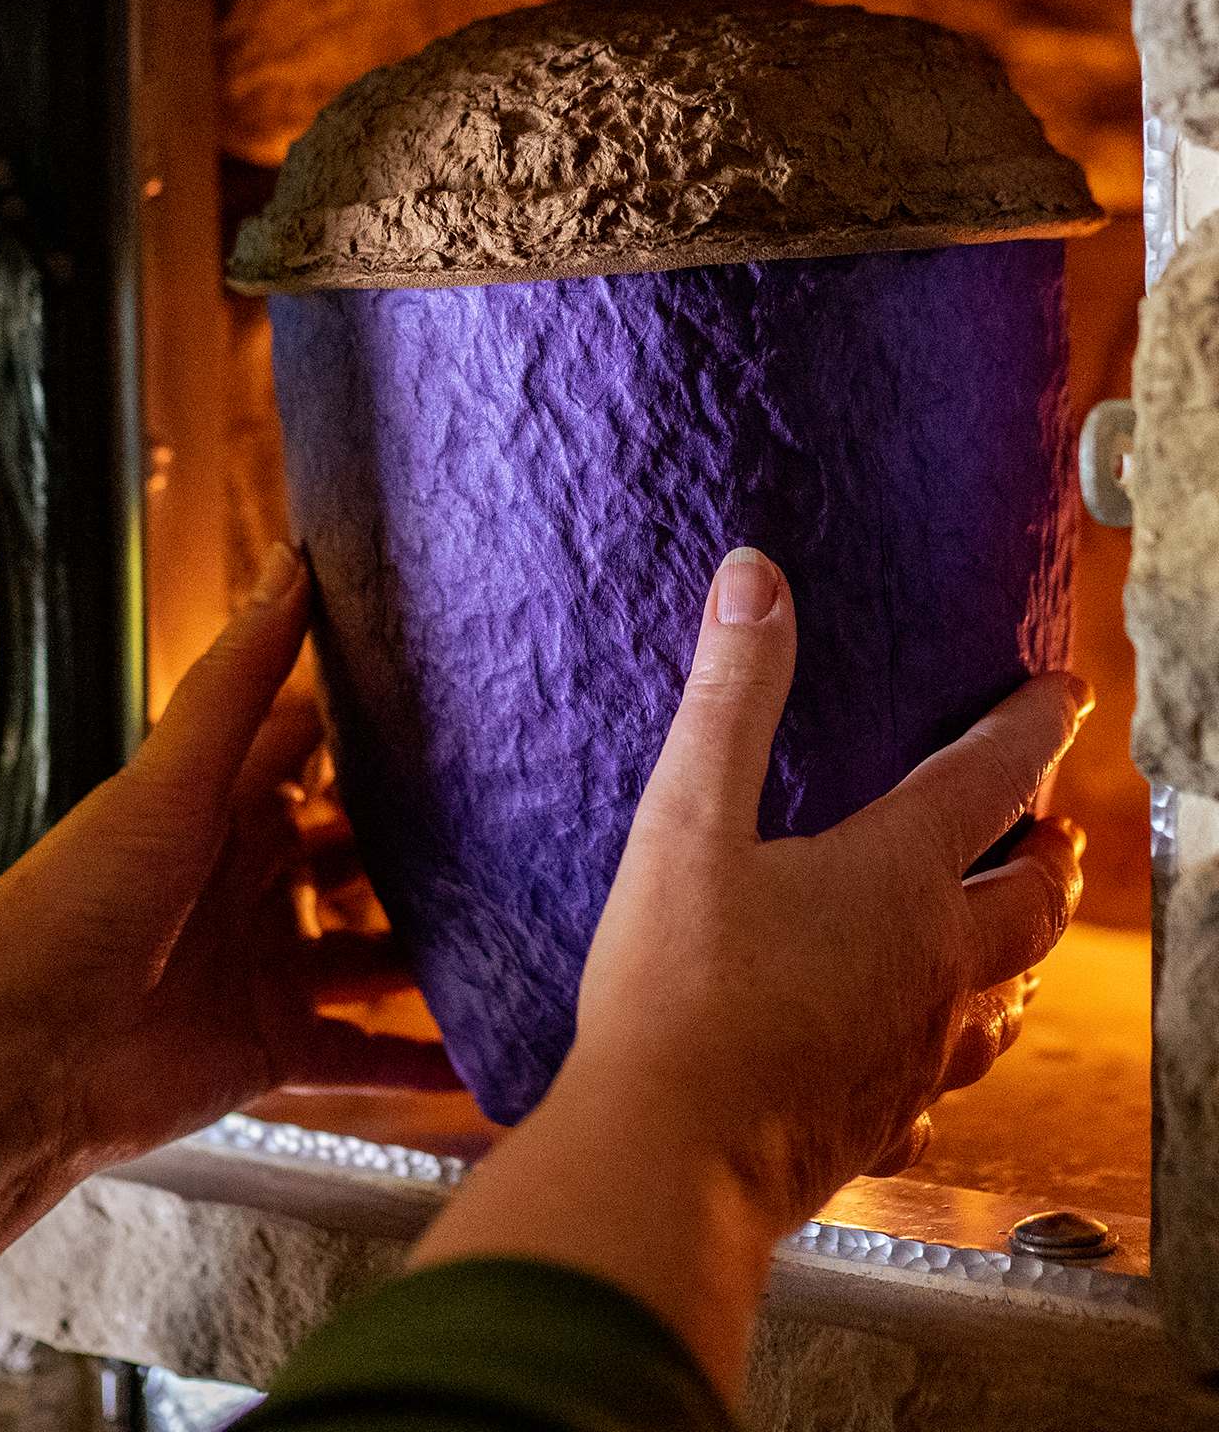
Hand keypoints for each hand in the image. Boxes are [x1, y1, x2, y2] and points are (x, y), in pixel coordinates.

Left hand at [0, 541, 455, 1301]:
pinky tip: (485, 1061)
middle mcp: (249, 881)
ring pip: (369, 954)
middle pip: (353, 854)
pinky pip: (360, 1057)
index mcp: (223, 806)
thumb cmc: (84, 897)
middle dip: (421, 846)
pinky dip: (415, 1063)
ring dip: (433, 950)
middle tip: (523, 827)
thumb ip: (240, 681)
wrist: (18, 1051)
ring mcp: (263, 966)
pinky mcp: (270, 1049)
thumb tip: (292, 561)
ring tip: (528, 935)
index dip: (369, 727)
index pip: (308, 752)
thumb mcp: (171, 779)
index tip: (460, 701)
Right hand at [412, 549, 1089, 1401]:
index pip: (989, 780)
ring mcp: (914, 1054)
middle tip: (1053, 829)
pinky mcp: (881, 1123)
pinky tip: (913, 1060)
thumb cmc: (675, 986)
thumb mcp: (686, 819)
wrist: (668, 1151)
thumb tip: (756, 581)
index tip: (1063, 693)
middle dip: (1050, 853)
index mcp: (894, 880)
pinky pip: (937, 1085)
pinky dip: (943, 1052)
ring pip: (1001, 1000)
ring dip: (1018, 957)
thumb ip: (728, 697)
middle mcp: (930, 966)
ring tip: (1007, 939)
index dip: (1030, 725)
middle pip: (1031, 903)